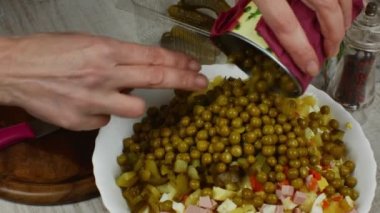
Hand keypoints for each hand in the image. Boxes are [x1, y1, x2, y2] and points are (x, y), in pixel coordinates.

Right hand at [0, 33, 206, 129]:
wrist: (13, 70)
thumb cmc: (48, 51)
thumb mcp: (87, 43)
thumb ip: (117, 57)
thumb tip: (139, 71)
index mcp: (105, 50)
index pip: (154, 58)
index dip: (178, 63)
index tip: (194, 67)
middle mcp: (104, 75)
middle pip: (156, 80)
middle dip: (184, 82)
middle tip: (201, 84)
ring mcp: (93, 101)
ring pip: (136, 109)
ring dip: (135, 103)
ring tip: (120, 95)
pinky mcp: (80, 121)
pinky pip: (105, 121)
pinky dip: (104, 113)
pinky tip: (88, 104)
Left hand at [253, 0, 351, 75]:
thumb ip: (259, 15)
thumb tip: (268, 40)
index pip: (285, 26)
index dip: (300, 50)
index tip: (311, 68)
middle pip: (325, 9)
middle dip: (332, 34)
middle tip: (330, 52)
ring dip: (343, 16)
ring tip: (338, 34)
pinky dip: (340, 0)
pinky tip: (338, 9)